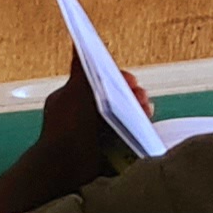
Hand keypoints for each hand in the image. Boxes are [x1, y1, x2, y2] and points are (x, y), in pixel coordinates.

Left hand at [37, 65, 155, 175]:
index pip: (98, 81)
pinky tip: (144, 125)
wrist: (66, 170)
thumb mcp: (76, 91)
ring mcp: (91, 134)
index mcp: (70, 98)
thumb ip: (81, 67)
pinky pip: (123, 135)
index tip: (131, 81)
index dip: (116, 78)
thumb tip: (78, 42)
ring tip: (146, 110)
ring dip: (136, 110)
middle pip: (112, 97)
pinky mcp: (102, 152)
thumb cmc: (68, 130)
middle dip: (130, 94)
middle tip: (142, 97)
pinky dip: (135, 129)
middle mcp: (80, 115)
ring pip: (120, 116)